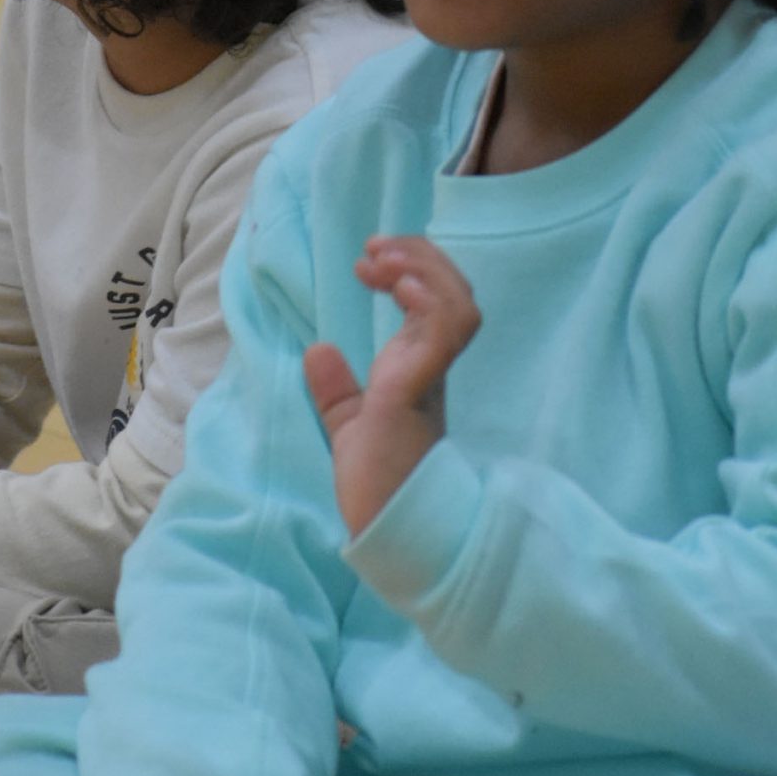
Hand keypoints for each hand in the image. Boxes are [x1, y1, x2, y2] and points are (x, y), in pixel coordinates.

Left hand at [304, 237, 482, 537]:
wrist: (385, 526)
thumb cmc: (377, 485)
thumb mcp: (350, 427)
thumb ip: (337, 390)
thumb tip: (318, 350)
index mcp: (420, 368)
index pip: (434, 301)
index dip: (409, 268)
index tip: (366, 262)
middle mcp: (434, 366)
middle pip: (454, 290)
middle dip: (418, 255)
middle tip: (374, 249)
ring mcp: (432, 376)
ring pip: (458, 302)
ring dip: (424, 269)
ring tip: (383, 262)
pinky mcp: (421, 388)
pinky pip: (446, 330)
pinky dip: (427, 298)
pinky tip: (398, 287)